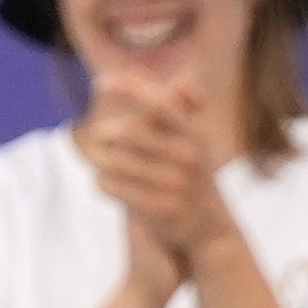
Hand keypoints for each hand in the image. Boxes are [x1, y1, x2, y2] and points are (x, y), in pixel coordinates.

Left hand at [74, 76, 241, 282]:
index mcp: (196, 134)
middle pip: (130, 132)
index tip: (99, 83)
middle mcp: (189, 157)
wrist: (212, 233)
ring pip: (117, 161)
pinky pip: (116, 189)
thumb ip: (167, 106)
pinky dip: (103, 184)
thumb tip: (134, 73)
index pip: (158, 103)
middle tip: (96, 136)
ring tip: (97, 161)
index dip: (127, 89)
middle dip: (106, 132)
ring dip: (100, 159)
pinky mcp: (162, 210)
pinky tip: (102, 183)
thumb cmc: (195, 179)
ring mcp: (177, 184)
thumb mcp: (192, 140)